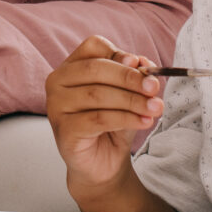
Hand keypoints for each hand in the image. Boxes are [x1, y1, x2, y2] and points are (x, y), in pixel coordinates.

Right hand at [46, 36, 163, 211]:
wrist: (103, 164)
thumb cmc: (112, 125)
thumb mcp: (126, 96)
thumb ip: (132, 77)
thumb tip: (143, 63)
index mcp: (71, 67)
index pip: (93, 47)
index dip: (119, 54)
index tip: (143, 65)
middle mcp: (57, 82)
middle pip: (96, 69)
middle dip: (130, 78)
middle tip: (154, 87)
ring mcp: (56, 106)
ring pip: (98, 94)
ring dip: (133, 100)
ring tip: (155, 108)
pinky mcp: (64, 129)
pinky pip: (98, 119)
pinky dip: (126, 118)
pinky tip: (144, 121)